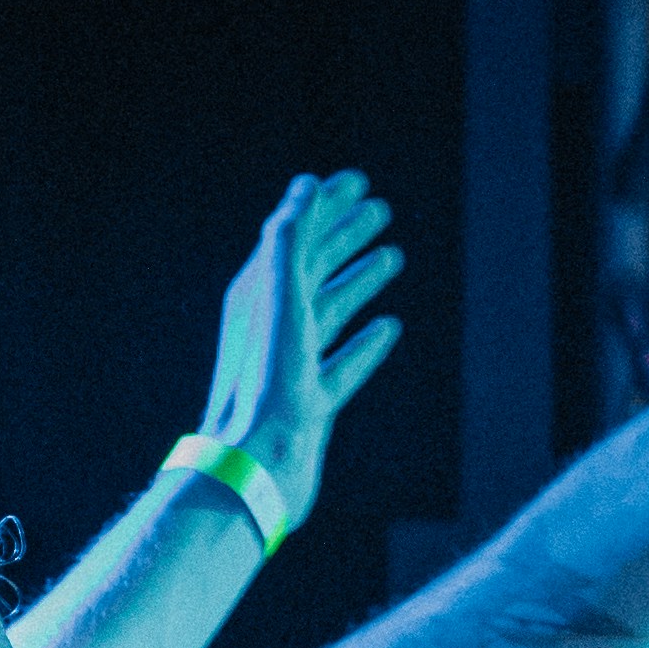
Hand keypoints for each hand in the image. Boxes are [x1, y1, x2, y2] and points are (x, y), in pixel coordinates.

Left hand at [193, 171, 405, 532]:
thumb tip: (307, 186)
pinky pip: (343, 361)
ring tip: (392, 256)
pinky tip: (389, 328)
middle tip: (380, 209)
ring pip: (330, 309)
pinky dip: (366, 341)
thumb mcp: (278, 298)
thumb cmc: (265, 383)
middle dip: (344, 234)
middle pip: (312, 266)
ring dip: (359, 279)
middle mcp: (272, 324)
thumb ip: (289, 239)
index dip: (325, 206)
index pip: (293, 235)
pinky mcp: (312, 401)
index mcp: (258, 294)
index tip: (358, 181)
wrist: (256, 466)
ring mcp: (293, 363)